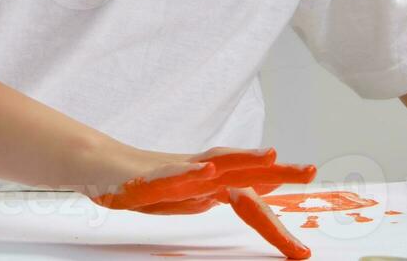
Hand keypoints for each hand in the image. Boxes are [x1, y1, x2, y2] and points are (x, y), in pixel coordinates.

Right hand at [70, 145, 317, 258]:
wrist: (98, 167)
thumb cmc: (143, 184)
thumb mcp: (184, 198)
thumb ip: (213, 194)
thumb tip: (245, 195)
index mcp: (209, 185)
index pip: (249, 201)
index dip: (275, 224)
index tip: (302, 249)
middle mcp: (196, 173)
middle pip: (242, 171)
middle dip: (278, 171)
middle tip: (309, 170)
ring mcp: (173, 170)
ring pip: (213, 164)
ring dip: (243, 160)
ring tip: (271, 156)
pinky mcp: (146, 174)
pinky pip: (171, 174)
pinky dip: (189, 173)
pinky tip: (206, 172)